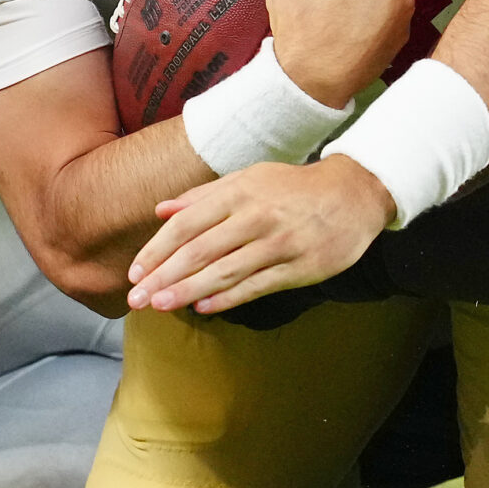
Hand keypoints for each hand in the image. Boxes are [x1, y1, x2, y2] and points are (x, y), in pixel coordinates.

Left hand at [125, 154, 391, 313]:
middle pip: (199, 251)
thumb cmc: (293, 187)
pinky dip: (228, 298)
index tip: (135, 272)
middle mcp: (256, 217)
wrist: (354, 193)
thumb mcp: (247, 179)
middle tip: (137, 299)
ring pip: (225, 271)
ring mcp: (279, 243)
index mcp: (238, 193)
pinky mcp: (301, 267)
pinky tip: (204, 308)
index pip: (185, 225)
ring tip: (161, 307)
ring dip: (188, 291)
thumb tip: (161, 210)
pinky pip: (258, 286)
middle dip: (163, 277)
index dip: (156, 251)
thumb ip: (202, 197)